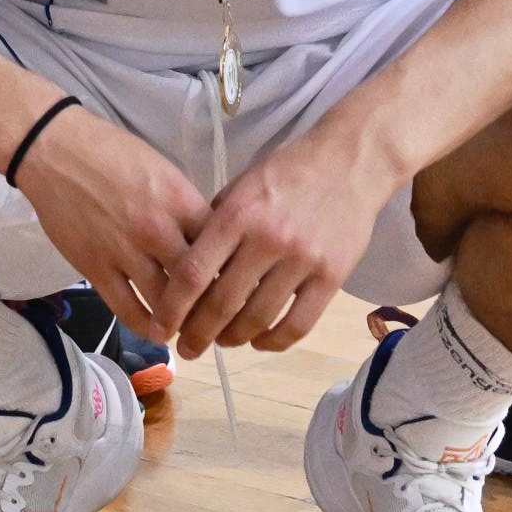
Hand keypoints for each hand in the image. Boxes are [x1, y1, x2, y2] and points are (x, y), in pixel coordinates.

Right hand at [12, 101, 212, 340]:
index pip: (220, 247)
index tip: (235, 285)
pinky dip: (146, 326)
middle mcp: (157, 229)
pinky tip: (155, 330)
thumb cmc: (111, 152)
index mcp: (179, 199)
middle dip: (211, 304)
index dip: (231, 271)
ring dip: (181, 321)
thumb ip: (185, 207)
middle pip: (198, 282)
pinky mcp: (95, 268)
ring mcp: (125, 251)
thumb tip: (208, 241)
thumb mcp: (161, 169)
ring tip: (189, 329)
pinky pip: (127, 309)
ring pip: (166, 303)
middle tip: (217, 317)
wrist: (54, 148)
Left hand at [152, 109, 398, 356]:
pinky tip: (260, 341)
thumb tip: (190, 263)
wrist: (349, 162)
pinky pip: (298, 324)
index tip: (162, 328)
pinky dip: (274, 341)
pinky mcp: (331, 277)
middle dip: (199, 334)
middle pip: (222, 303)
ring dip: (234, 339)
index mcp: (237, 213)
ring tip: (223, 342)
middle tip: (189, 349)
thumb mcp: (242, 185)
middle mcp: (267, 239)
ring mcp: (302, 260)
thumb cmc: (289, 170)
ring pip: (258, 318)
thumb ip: (216, 222)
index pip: (194, 271)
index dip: (173, 307)